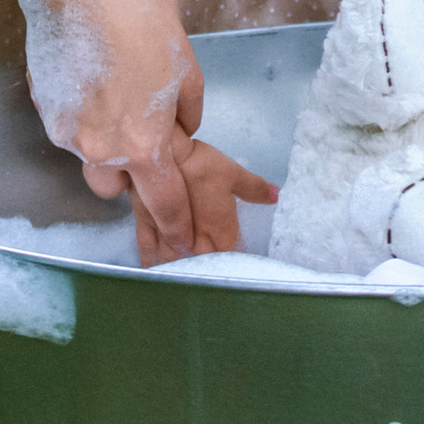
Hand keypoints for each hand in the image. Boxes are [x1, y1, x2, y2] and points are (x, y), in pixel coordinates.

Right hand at [32, 0, 206, 255]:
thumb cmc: (145, 22)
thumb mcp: (187, 71)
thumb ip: (186, 114)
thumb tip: (181, 131)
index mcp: (144, 145)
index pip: (163, 202)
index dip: (174, 226)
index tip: (179, 245)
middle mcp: (100, 149)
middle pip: (112, 189)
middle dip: (126, 174)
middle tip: (135, 138)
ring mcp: (65, 131)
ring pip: (85, 158)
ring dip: (99, 145)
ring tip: (109, 98)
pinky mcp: (42, 107)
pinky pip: (65, 127)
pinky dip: (78, 114)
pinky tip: (87, 76)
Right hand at [131, 133, 276, 267]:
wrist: (167, 154)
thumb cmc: (204, 164)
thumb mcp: (234, 174)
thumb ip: (255, 189)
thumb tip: (276, 196)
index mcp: (219, 231)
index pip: (229, 255)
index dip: (231, 257)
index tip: (233, 257)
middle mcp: (195, 240)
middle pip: (203, 262)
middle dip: (207, 264)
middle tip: (208, 263)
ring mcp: (169, 235)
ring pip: (175, 259)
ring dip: (180, 265)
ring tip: (182, 269)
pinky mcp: (147, 224)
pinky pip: (147, 248)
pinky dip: (150, 259)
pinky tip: (150, 268)